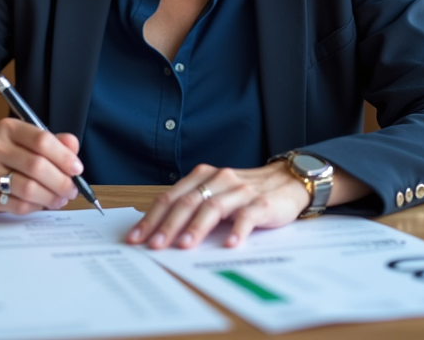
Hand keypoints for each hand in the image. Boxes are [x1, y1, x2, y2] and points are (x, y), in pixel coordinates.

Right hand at [0, 118, 82, 215]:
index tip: (77, 169)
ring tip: (59, 199)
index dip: (64, 156)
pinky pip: (17, 205)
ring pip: (29, 188)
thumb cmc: (6, 158)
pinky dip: (35, 207)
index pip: (42, 140)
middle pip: (37, 166)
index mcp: (8, 128)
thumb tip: (73, 146)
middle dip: (61, 181)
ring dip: (51, 197)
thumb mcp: (27, 143)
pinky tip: (40, 205)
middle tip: (72, 190)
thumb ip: (53, 143)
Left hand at [126, 162, 310, 249]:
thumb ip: (193, 205)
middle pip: (187, 202)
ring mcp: (240, 191)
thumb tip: (160, 231)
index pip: (170, 197)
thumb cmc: (245, 192)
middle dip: (168, 225)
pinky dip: (237, 230)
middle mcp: (219, 180)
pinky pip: (247, 216)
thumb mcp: (216, 193)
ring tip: (184, 245)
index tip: (136, 237)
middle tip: (154, 245)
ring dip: (196, 227)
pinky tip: (229, 244)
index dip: (152, 217)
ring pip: (213, 207)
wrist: (287, 181)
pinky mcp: (261, 203)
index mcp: (203, 177)